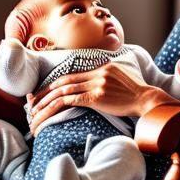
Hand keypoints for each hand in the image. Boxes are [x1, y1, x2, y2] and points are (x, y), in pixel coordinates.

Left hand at [27, 62, 171, 134]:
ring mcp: (96, 84)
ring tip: (35, 112)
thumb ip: (107, 76)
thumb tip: (97, 83)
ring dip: (46, 102)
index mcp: (100, 66)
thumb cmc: (136, 92)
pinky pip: (72, 100)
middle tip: (31, 102)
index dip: (54, 83)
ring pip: (64, 91)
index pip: (71, 74)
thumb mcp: (120, 77)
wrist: (148, 99)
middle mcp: (96, 73)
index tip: (43, 92)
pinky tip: (48, 113)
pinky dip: (57, 106)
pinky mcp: (97, 97)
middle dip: (45, 93)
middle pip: (63, 81)